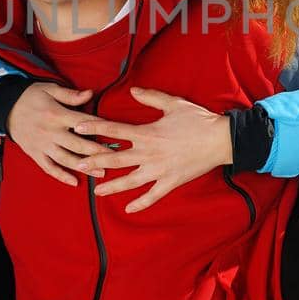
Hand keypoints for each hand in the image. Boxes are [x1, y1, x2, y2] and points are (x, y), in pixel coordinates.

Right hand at [5, 83, 105, 185]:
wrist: (5, 107)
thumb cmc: (31, 96)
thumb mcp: (50, 89)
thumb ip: (70, 95)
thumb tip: (90, 94)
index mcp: (56, 114)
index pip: (83, 122)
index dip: (99, 128)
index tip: (115, 134)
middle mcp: (50, 132)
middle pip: (77, 144)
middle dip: (97, 152)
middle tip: (115, 159)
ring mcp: (42, 145)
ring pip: (65, 159)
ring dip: (84, 167)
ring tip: (101, 173)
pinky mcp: (35, 153)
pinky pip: (49, 167)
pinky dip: (61, 176)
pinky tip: (74, 182)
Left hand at [79, 88, 232, 212]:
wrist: (221, 140)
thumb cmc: (197, 120)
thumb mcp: (173, 103)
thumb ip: (150, 97)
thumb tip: (132, 90)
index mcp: (147, 133)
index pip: (114, 131)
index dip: (94, 129)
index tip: (78, 128)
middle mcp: (149, 153)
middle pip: (115, 159)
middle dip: (94, 161)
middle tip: (77, 165)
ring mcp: (159, 170)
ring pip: (130, 181)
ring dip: (112, 186)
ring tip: (96, 191)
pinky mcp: (171, 182)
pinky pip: (152, 196)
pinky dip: (140, 203)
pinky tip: (128, 209)